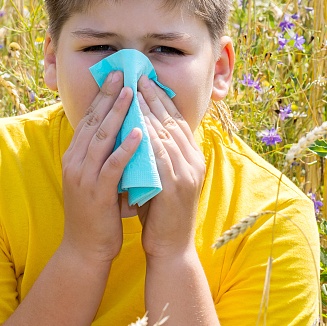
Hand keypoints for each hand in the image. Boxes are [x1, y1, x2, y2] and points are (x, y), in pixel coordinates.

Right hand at [60, 70, 143, 264]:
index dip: (101, 97)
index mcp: (74, 157)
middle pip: (92, 122)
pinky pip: (112, 165)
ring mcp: (83, 177)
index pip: (88, 120)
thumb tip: (124, 131)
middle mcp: (74, 162)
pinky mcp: (96, 193)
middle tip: (121, 73)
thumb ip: (104, 156)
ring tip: (131, 93)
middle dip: (107, 96)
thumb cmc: (96, 213)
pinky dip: (126, 147)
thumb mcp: (96, 179)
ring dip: (117, 114)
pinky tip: (139, 133)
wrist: (85, 249)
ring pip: (101, 138)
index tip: (114, 76)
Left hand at [135, 75, 206, 261]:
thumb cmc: (160, 214)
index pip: (176, 120)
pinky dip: (148, 139)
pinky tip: (135, 126)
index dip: (160, 98)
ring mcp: (188, 173)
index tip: (143, 79)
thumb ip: (154, 154)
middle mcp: (194, 161)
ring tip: (132, 93)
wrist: (170, 249)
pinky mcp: (177, 187)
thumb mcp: (159, 177)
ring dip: (149, 113)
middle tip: (137, 77)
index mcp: (191, 157)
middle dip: (153, 98)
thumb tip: (137, 129)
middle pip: (173, 121)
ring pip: (168, 135)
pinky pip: (162, 156)